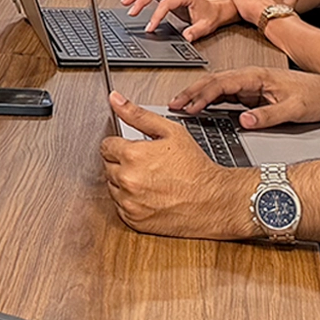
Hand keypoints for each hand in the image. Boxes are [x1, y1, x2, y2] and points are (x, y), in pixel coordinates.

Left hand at [99, 93, 248, 237]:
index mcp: (132, 155)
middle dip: (123, 163)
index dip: (121, 145)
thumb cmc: (195, 167)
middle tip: (148, 164)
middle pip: (108, 166)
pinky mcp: (134, 220)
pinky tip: (150, 195)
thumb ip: (138, 115)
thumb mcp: (170, 132)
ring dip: (125, 182)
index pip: (106, 146)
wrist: (213, 200)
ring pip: (113, 186)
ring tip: (151, 179)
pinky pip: (120, 206)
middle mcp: (127, 180)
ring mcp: (129, 202)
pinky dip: (130, 201)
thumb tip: (116, 99)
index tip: (134, 149)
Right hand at [119, 0, 234, 40]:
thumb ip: (195, 31)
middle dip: (141, 1)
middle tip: (131, 12)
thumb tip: (186, 37)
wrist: (214, 10)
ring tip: (125, 2)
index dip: (156, 15)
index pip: (165, 3)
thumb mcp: (205, 26)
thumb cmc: (209, 16)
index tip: (150, 27)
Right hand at [168, 65, 319, 129]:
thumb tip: (243, 121)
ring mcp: (251, 85)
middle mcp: (251, 77)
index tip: (190, 106)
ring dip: (198, 95)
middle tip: (174, 104)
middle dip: (192, 92)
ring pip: (217, 87)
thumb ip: (267, 116)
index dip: (203, 94)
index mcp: (257, 76)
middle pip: (214, 81)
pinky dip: (210, 100)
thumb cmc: (315, 97)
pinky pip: (226, 95)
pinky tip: (202, 107)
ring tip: (181, 106)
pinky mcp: (253, 94)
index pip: (222, 83)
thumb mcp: (294, 110)